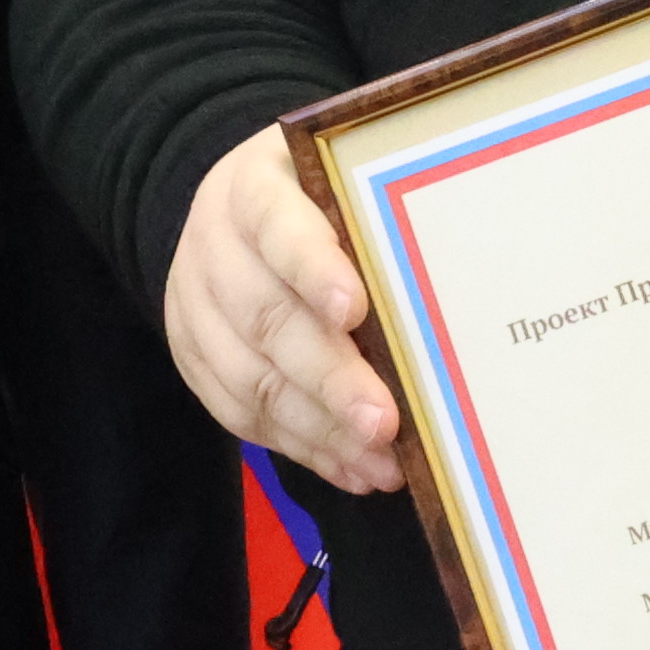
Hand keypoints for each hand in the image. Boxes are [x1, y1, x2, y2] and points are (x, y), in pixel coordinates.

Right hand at [165, 126, 399, 493]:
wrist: (231, 212)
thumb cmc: (315, 197)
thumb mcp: (342, 181)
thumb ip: (380, 220)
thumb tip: (457, 284)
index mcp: (253, 187)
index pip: (276, 224)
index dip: (313, 269)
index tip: (356, 311)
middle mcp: (214, 246)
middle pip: (265, 317)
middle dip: (329, 377)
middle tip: (384, 422)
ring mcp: (195, 306)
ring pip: (249, 378)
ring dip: (320, 429)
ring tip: (382, 463)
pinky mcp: (192, 358)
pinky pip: (240, 414)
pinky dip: (302, 447)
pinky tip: (352, 469)